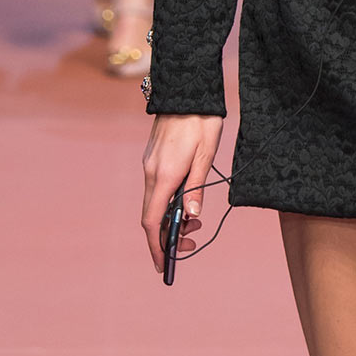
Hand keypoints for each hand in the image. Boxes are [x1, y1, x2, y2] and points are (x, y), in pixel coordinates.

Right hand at [142, 114, 223, 272]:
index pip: (153, 221)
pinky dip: (168, 202)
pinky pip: (156, 189)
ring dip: (171, 218)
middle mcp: (151, 172)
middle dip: (168, 236)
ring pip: (154, 202)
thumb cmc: (202, 121)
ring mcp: (149, 165)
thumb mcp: (206, 156)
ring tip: (196, 220)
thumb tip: (189, 215)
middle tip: (193, 241)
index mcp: (163, 175)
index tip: (164, 266)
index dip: (158, 246)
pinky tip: (186, 201)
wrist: (187, 90)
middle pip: (151, 216)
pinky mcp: (153, 158)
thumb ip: (196, 187)